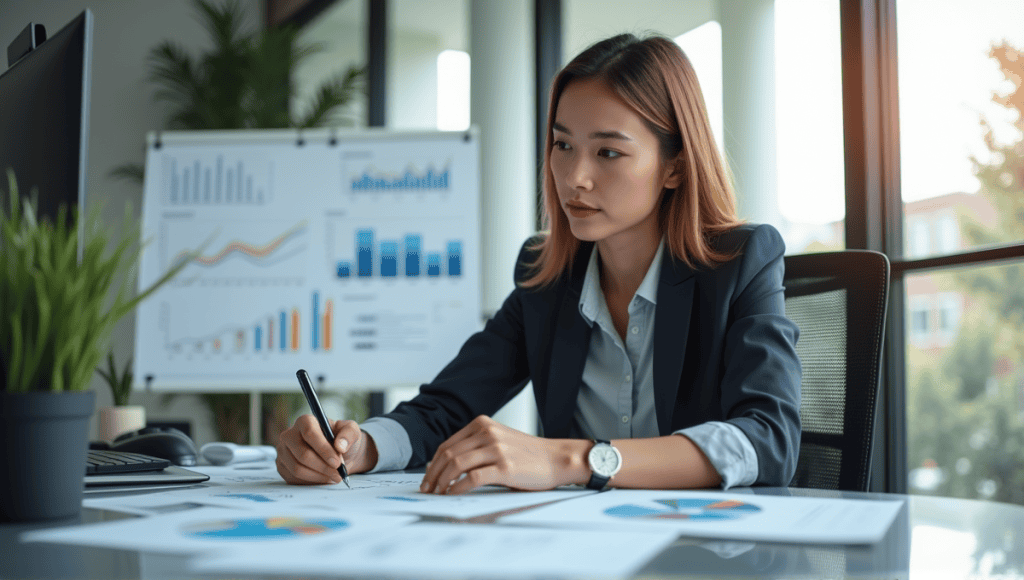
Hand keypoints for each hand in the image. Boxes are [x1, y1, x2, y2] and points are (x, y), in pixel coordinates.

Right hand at [276, 415, 377, 484]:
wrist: (336, 455)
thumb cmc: (342, 440)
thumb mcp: (352, 432)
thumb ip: (349, 434)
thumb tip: (340, 446)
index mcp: (305, 421)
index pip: (310, 434)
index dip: (324, 450)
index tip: (337, 462)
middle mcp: (290, 435)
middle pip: (303, 454)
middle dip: (323, 467)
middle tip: (338, 474)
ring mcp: (283, 452)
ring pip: (297, 469)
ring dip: (319, 476)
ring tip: (333, 477)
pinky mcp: (282, 467)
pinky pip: (294, 479)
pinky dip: (311, 482)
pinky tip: (323, 478)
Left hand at [420, 415, 573, 494]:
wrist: (556, 458)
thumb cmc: (527, 454)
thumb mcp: (498, 440)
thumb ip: (475, 447)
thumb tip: (444, 466)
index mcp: (482, 424)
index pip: (447, 444)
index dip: (433, 463)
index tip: (427, 477)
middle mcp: (487, 433)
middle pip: (448, 454)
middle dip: (433, 474)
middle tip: (427, 489)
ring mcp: (496, 449)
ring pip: (456, 465)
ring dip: (442, 482)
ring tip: (438, 494)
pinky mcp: (505, 467)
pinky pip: (472, 478)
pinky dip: (458, 488)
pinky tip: (453, 494)